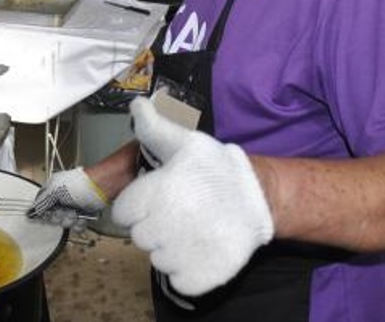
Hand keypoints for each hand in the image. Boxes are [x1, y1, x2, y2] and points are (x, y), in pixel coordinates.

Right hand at [28, 167, 107, 229]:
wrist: (103, 186)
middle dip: (59, 217)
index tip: (45, 216)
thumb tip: (31, 211)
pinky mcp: (84, 214)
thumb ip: (42, 202)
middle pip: (52, 217)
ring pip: (64, 223)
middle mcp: (62, 198)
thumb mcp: (56, 190)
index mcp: (53, 189)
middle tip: (65, 211)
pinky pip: (77, 226)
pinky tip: (83, 217)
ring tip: (75, 213)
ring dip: (70, 221)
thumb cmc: (82, 183)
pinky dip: (80, 224)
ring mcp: (73, 206)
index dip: (42, 213)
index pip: (40, 205)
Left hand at [112, 97, 273, 295]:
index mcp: (151, 197)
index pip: (124, 213)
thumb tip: (136, 105)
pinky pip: (178, 279)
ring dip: (171, 247)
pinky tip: (202, 249)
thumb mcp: (185, 142)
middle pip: (140, 237)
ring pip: (158, 259)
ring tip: (195, 228)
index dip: (140, 206)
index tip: (160, 198)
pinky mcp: (194, 278)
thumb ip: (154, 127)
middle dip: (156, 225)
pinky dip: (187, 269)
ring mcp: (177, 257)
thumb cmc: (217, 170)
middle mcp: (159, 229)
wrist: (260, 199)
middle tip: (182, 211)